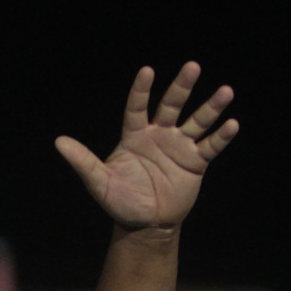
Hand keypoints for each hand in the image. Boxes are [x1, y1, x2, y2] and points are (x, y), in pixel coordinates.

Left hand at [54, 62, 237, 231]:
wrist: (145, 224)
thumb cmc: (119, 201)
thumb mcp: (98, 182)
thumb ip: (82, 161)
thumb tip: (58, 142)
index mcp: (135, 136)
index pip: (137, 107)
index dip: (142, 90)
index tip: (148, 70)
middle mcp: (159, 135)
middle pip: (172, 106)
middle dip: (182, 87)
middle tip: (193, 66)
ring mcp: (179, 147)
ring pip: (197, 122)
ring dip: (211, 107)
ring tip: (226, 91)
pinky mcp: (195, 162)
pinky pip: (210, 146)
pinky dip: (221, 136)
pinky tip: (232, 123)